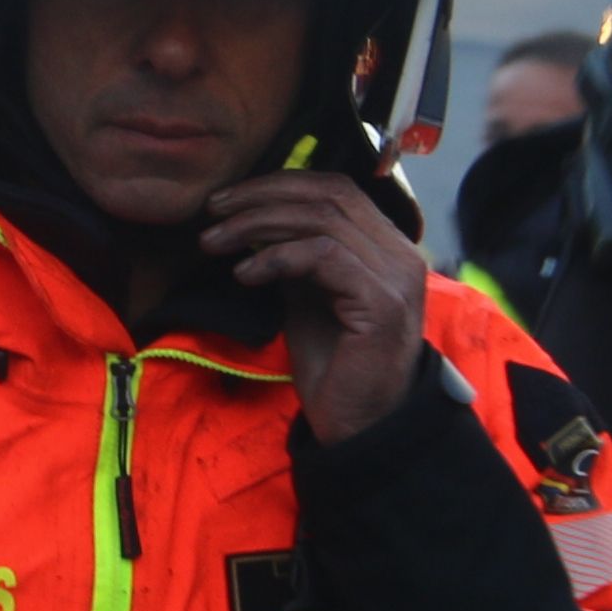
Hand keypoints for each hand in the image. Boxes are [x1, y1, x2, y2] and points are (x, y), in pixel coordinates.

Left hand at [199, 169, 424, 443]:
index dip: (277, 185)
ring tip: (214, 242)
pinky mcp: (381, 302)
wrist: (358, 425)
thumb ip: (294, 257)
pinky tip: (244, 274)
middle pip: (327, 195)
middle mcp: (399, 253)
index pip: (334, 189)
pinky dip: (276, 257)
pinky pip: (323, 255)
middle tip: (212, 212)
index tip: (227, 200)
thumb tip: (255, 219)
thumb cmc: (334, 366)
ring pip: (321, 220)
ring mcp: (395, 276)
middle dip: (260, 198)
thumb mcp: (307, 298)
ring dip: (257, 225)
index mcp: (386, 246)